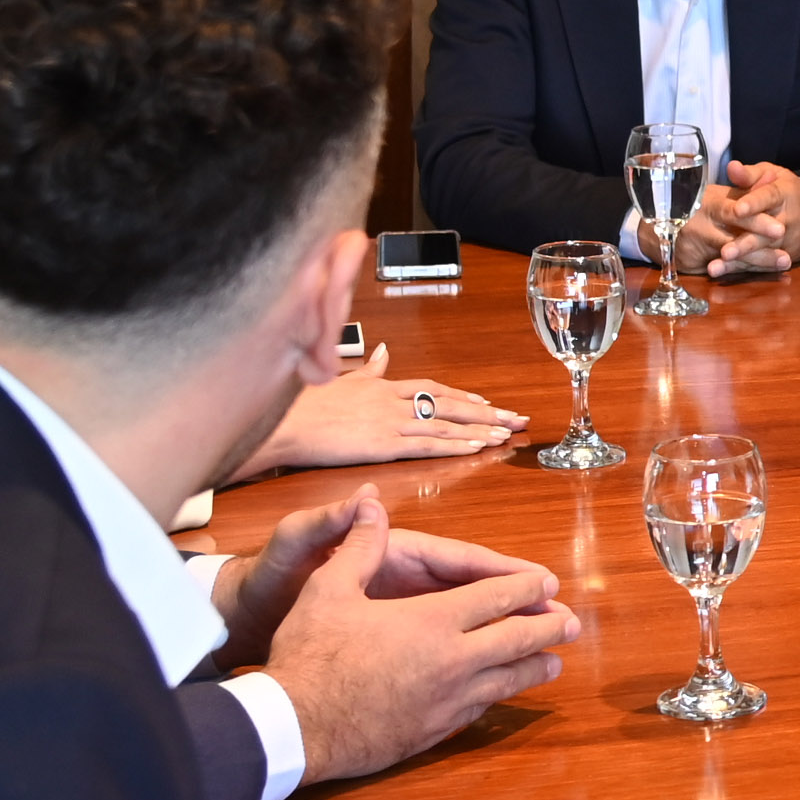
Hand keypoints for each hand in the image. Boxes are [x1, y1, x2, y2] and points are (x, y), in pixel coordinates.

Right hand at [227, 349, 517, 480]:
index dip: (461, 396)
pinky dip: (456, 444)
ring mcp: (390, 421)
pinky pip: (428, 443)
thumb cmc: (303, 405)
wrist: (283, 422)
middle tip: (515, 417)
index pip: (432, 388)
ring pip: (445, 423)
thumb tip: (383, 351)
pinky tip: (478, 447)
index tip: (486, 402)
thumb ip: (367, 369)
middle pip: (449, 403)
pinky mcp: (384, 443)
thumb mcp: (339, 379)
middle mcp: (393, 399)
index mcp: (382, 385)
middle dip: (484, 411)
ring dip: (479, 429)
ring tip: (506, 434)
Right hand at [255, 496, 580, 783]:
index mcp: (433, 620)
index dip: (525, 587)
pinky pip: (478, 710)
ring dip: (533, 668)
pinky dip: (496, 696)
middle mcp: (453, 660)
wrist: (296, 726)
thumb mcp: (329, 589)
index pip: (495, 597)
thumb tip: (372, 505)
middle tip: (572, 623)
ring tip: (554, 663)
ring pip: (506, 681)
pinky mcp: (434, 732)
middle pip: (516, 640)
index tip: (548, 581)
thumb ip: (359, 547)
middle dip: (547, 627)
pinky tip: (499, 694)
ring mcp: (448, 701)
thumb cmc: (310, 654)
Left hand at [689, 159, 799, 275]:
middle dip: (744, 244)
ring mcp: (787, 242)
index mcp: (783, 194)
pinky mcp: (786, 256)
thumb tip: (731, 167)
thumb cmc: (788, 190)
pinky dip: (743, 270)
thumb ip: (750, 174)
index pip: (768, 198)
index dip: (754, 204)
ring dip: (739, 262)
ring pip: (762, 254)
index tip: (738, 210)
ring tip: (716, 268)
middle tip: (725, 252)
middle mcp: (786, 220)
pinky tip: (723, 274)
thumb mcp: (773, 174)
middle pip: (765, 234)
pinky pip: (763, 265)